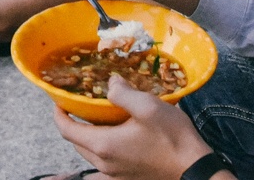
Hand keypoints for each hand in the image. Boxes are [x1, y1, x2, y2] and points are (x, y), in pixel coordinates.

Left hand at [55, 80, 217, 179]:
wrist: (194, 168)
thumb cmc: (172, 137)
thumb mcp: (147, 106)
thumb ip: (122, 93)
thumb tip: (109, 83)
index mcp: (104, 145)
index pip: (67, 130)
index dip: (59, 113)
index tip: (60, 99)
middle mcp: (104, 163)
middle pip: (76, 142)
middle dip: (72, 122)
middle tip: (79, 103)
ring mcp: (115, 173)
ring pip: (89, 152)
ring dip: (87, 135)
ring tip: (97, 115)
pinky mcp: (126, 177)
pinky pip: (103, 162)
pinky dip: (100, 147)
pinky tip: (114, 134)